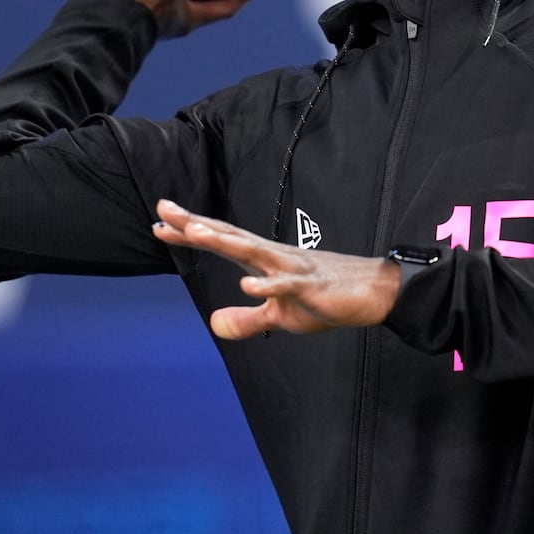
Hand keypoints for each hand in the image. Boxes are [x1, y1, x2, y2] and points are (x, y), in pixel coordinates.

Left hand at [152, 199, 401, 338]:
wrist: (373, 292)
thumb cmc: (326, 298)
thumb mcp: (279, 316)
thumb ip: (247, 319)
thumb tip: (215, 324)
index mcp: (263, 262)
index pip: (222, 243)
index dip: (190, 234)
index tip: (160, 224)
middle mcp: (273, 257)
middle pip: (229, 237)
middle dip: (196, 225)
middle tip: (164, 209)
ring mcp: (292, 269)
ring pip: (253, 252)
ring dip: (225, 242)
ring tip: (195, 232)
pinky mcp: (311, 287)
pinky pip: (287, 286)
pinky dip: (267, 286)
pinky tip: (246, 286)